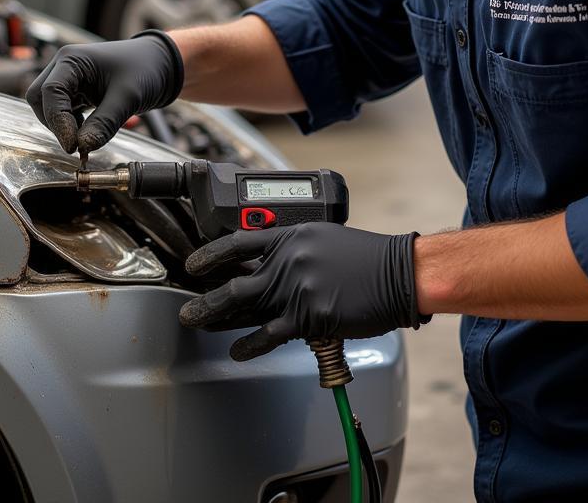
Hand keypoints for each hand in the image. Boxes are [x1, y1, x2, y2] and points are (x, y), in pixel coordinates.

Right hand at [25, 30, 183, 154]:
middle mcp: (66, 67)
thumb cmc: (147, 69)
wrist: (163, 65)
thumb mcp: (128, 97)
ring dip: (63, 125)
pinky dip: (72, 125)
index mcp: (72, 60)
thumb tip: (82, 147)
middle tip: (76, 142)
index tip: (73, 145)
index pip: (51, 92)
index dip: (58, 121)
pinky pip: (64, 111)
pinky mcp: (78, 92)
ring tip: (88, 135)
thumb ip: (104, 123)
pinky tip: (91, 130)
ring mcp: (71, 79)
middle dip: (54, 123)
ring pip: (49, 107)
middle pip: (41, 98)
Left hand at [178, 224, 426, 360]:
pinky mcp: (309, 316)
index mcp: (292, 235)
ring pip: (245, 305)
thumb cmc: (368, 258)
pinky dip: (250, 345)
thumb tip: (268, 266)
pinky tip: (237, 351)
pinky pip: (269, 333)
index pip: (241, 241)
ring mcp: (297, 287)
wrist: (399, 274)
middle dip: (207, 296)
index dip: (212, 254)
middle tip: (187, 308)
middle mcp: (289, 258)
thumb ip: (294, 250)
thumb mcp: (324, 239)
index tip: (194, 263)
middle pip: (236, 279)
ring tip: (197, 325)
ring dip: (217, 317)